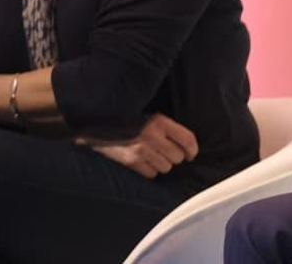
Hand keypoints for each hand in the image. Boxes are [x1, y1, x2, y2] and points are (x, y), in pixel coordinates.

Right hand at [76, 112, 198, 178]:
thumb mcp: (150, 118)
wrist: (98, 127)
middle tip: (167, 153)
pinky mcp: (131, 162)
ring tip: (153, 156)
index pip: (187, 139)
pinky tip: (144, 162)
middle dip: (175, 157)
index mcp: (159, 121)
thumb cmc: (128, 123)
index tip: (192, 154)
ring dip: (163, 164)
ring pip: (166, 167)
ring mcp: (141, 150)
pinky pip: (152, 174)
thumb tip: (187, 147)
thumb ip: (167, 129)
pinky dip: (151, 171)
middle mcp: (152, 135)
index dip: (193, 149)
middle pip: (178, 156)